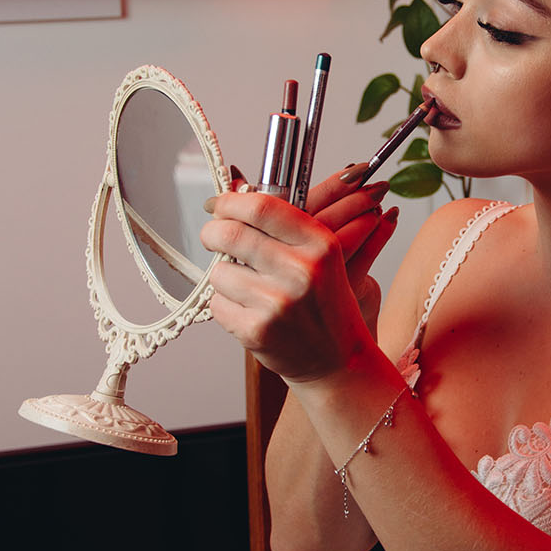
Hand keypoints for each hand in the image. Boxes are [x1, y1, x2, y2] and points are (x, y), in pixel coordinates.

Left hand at [200, 167, 399, 381]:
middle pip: (231, 233)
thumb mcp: (321, 256)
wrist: (338, 360)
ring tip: (243, 286)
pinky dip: (225, 305)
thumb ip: (283, 225)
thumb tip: (234, 190)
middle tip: (212, 237)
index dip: (229, 202)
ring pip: (219, 272)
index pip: (261, 207)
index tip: (218, 206)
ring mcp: (278, 302)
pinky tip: (248, 311)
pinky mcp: (258, 330)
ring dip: (222, 276)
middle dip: (212, 233)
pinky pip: (218, 303)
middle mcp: (302, 271)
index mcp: (320, 244)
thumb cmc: (324, 304)